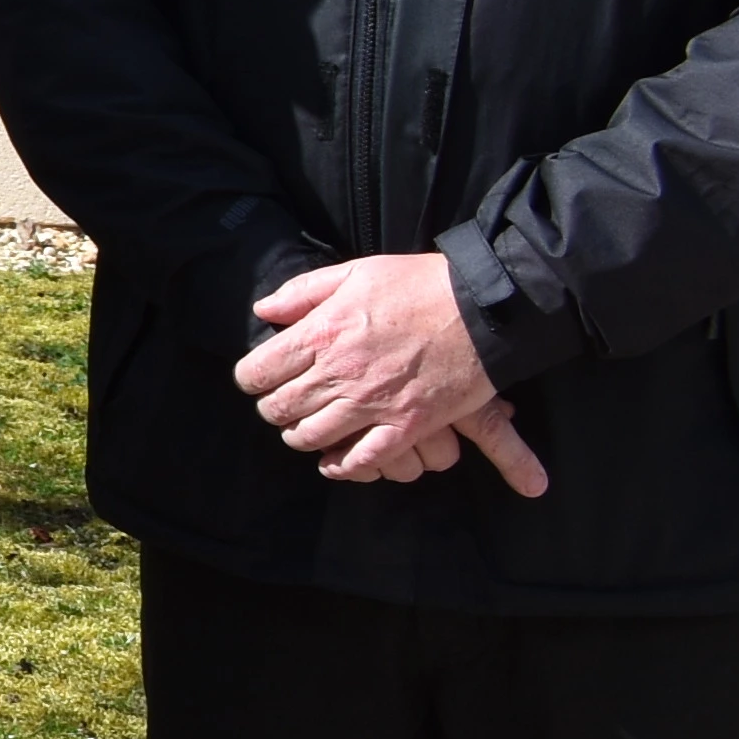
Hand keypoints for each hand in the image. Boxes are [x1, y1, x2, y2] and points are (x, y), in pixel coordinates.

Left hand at [239, 254, 545, 496]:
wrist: (486, 307)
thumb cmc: (421, 284)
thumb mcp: (356, 272)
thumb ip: (303, 292)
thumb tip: (265, 312)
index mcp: (321, 334)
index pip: (257, 372)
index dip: (252, 378)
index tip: (260, 377)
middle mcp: (339, 373)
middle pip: (279, 409)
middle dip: (273, 409)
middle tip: (283, 403)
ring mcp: (373, 404)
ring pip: (311, 437)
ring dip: (301, 436)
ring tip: (306, 427)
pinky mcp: (407, 425)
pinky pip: (361, 460)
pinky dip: (342, 466)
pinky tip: (335, 460)